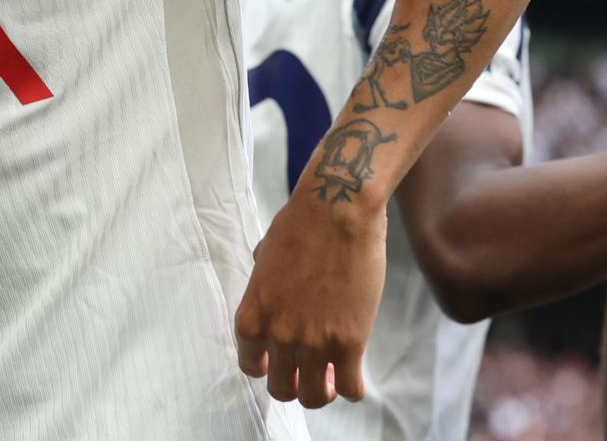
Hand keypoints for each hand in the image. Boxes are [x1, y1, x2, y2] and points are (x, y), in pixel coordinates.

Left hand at [234, 196, 386, 407]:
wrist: (337, 208)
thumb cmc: (302, 223)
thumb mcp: (266, 256)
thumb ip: (263, 283)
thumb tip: (270, 287)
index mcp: (251, 317)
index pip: (251, 367)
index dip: (269, 366)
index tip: (282, 359)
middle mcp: (277, 337)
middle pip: (281, 390)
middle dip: (295, 382)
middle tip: (311, 370)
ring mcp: (313, 344)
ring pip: (314, 398)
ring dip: (323, 391)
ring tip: (333, 375)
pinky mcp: (349, 343)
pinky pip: (350, 390)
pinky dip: (352, 388)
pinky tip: (355, 372)